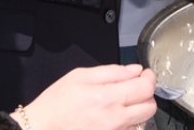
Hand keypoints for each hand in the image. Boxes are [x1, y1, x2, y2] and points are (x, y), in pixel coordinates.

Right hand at [21, 64, 155, 129]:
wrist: (42, 128)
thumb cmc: (57, 102)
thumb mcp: (80, 76)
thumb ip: (112, 71)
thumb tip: (135, 70)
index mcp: (107, 98)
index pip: (145, 88)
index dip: (149, 78)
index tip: (145, 74)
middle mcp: (115, 119)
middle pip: (150, 107)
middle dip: (147, 94)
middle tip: (135, 87)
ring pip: (143, 120)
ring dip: (138, 108)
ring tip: (123, 102)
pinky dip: (128, 121)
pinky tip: (114, 115)